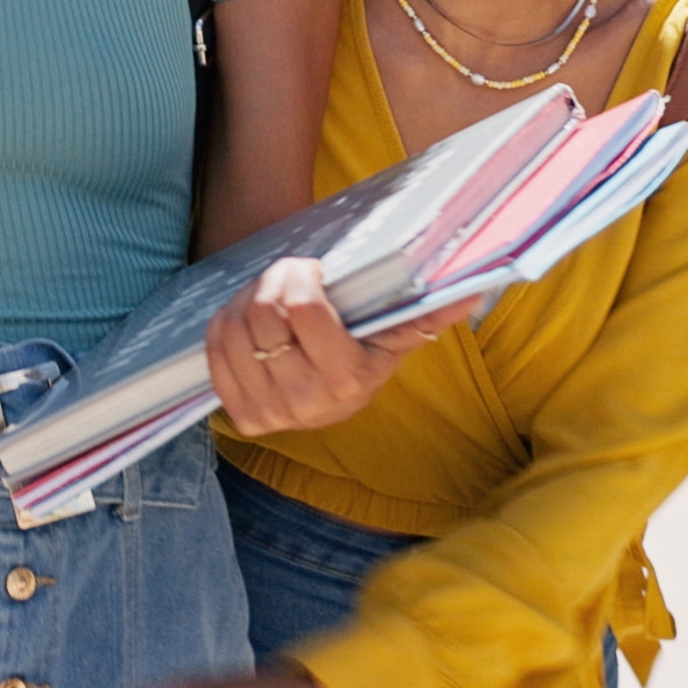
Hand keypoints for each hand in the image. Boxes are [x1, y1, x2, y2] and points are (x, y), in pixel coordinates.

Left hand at [208, 257, 479, 437]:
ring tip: (271, 300)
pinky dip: (226, 324)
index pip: (301, 308)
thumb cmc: (363, 349)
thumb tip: (473, 291)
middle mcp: (307, 403)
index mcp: (347, 378)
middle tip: (288, 278)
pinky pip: (214, 350)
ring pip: (234, 329)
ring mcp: (271, 413)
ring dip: (246, 300)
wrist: (332, 394)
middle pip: (263, 314)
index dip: (299, 276)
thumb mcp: (394, 330)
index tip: (310, 271)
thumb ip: (427, 310)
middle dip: (272, 282)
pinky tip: (251, 323)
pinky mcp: (243, 416)